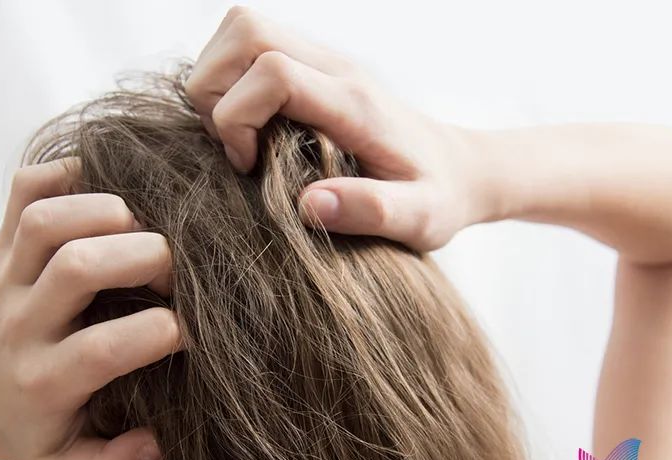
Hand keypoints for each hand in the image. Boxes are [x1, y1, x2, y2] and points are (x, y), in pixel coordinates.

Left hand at [0, 159, 179, 459]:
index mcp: (44, 380)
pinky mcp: (2, 243)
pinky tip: (100, 193)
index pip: (107, 348)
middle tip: (172, 271)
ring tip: (140, 228)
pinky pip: (24, 189)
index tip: (191, 332)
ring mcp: (7, 276)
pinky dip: (65, 174)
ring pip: (49, 219)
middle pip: (79, 265)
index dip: (167, 331)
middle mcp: (22, 322)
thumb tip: (155, 443)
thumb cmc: (26, 425)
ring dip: (107, 210)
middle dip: (146, 256)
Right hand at [186, 6, 498, 250]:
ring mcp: (323, 61)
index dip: (238, 117)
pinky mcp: (314, 66)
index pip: (274, 72)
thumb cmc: (436, 196)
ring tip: (237, 135)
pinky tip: (249, 126)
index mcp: (355, 103)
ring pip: (240, 29)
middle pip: (244, 32)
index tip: (247, 165)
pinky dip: (230, 79)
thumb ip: (370, 212)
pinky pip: (251, 45)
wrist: (458, 167)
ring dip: (216, 80)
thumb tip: (309, 205)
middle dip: (213, 90)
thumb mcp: (418, 219)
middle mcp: (335, 68)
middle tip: (233, 145)